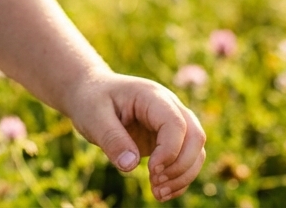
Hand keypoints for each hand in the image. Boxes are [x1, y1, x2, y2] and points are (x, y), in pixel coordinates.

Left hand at [64, 72, 205, 201]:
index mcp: (152, 96)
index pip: (176, 124)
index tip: (151, 170)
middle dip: (181, 166)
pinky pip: (185, 159)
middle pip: (195, 137)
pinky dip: (179, 178)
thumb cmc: (91, 100)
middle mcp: (168, 107)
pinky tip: (162, 193)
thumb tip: (131, 166)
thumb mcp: (94, 117)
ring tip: (158, 194)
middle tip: (155, 184)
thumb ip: (112, 139)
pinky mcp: (167, 139)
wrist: (89, 92)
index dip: (169, 151)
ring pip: (196, 150)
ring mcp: (171, 123)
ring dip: (182, 176)